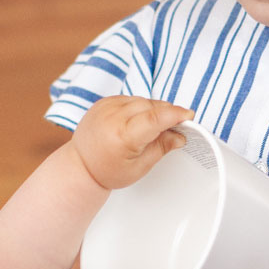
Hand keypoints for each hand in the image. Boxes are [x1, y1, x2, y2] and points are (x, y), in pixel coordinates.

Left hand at [73, 97, 191, 191]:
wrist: (80, 165)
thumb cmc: (107, 170)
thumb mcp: (140, 166)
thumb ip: (162, 147)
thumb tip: (180, 135)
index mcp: (122, 136)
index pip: (155, 118)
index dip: (175, 114)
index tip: (188, 115)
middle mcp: (112, 117)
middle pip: (151, 106)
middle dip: (166, 114)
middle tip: (174, 128)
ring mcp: (106, 107)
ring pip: (142, 100)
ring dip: (153, 110)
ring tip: (151, 129)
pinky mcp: (104, 102)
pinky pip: (131, 98)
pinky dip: (140, 107)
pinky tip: (138, 121)